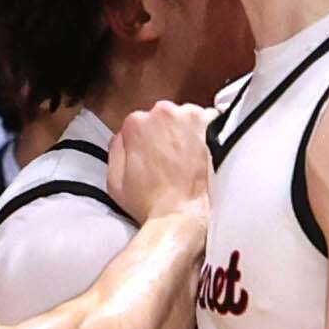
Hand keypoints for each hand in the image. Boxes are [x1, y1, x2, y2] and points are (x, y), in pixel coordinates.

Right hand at [108, 102, 212, 224]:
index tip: (153, 154)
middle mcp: (162, 112)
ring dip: (188, 131)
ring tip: (190, 157)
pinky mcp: (212, 125)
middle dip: (167, 133)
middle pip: (164, 116)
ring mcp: (190, 116)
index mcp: (136, 123)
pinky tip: (205, 152)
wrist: (180, 215)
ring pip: (188, 116)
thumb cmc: (149, 202)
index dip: (147, 140)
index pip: (140, 122)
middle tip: (172, 159)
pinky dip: (210, 132)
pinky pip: (212, 119)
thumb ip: (116, 148)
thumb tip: (124, 135)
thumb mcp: (115, 179)